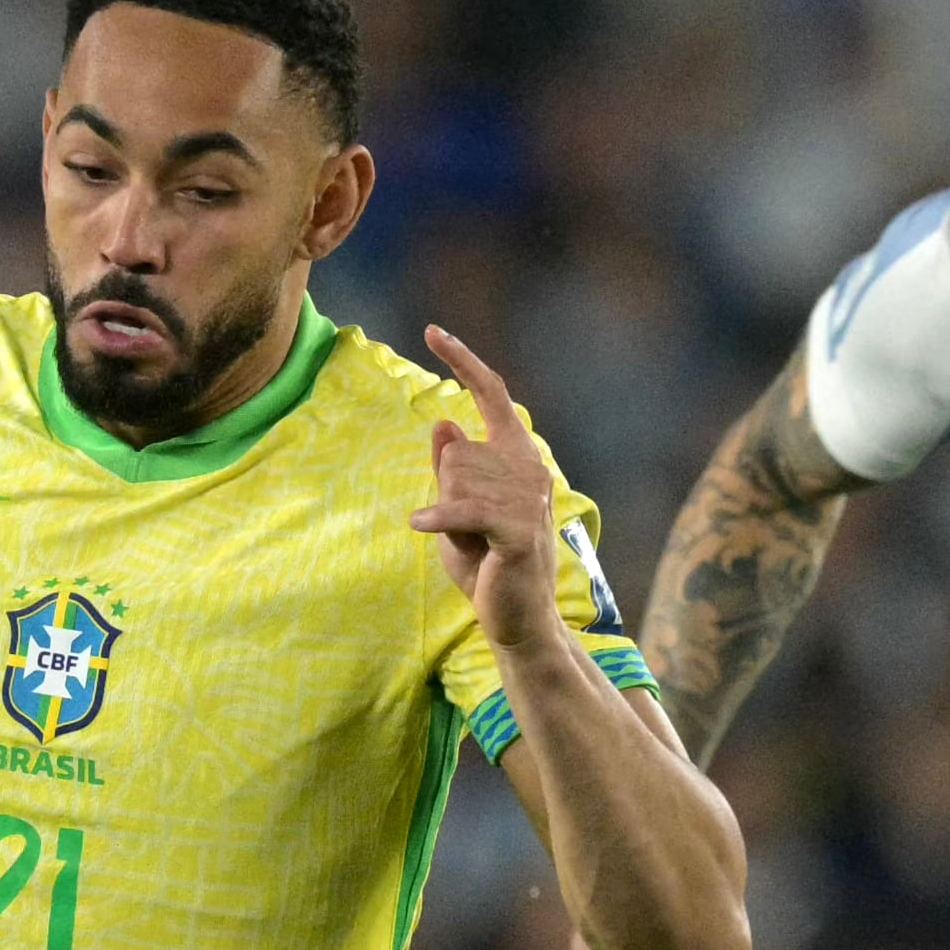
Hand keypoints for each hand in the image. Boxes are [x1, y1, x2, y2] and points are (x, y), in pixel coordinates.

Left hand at [409, 324, 567, 661]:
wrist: (516, 620)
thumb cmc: (486, 565)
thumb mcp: (458, 510)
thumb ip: (451, 469)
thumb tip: (443, 422)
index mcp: (517, 456)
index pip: (491, 394)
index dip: (463, 360)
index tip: (432, 330)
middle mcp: (529, 468)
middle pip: (456, 452)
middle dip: (445, 493)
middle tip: (466, 532)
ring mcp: (527, 497)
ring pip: (455, 478)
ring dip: (448, 516)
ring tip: (470, 545)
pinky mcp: (517, 529)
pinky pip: (462, 509)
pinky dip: (438, 519)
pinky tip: (420, 525)